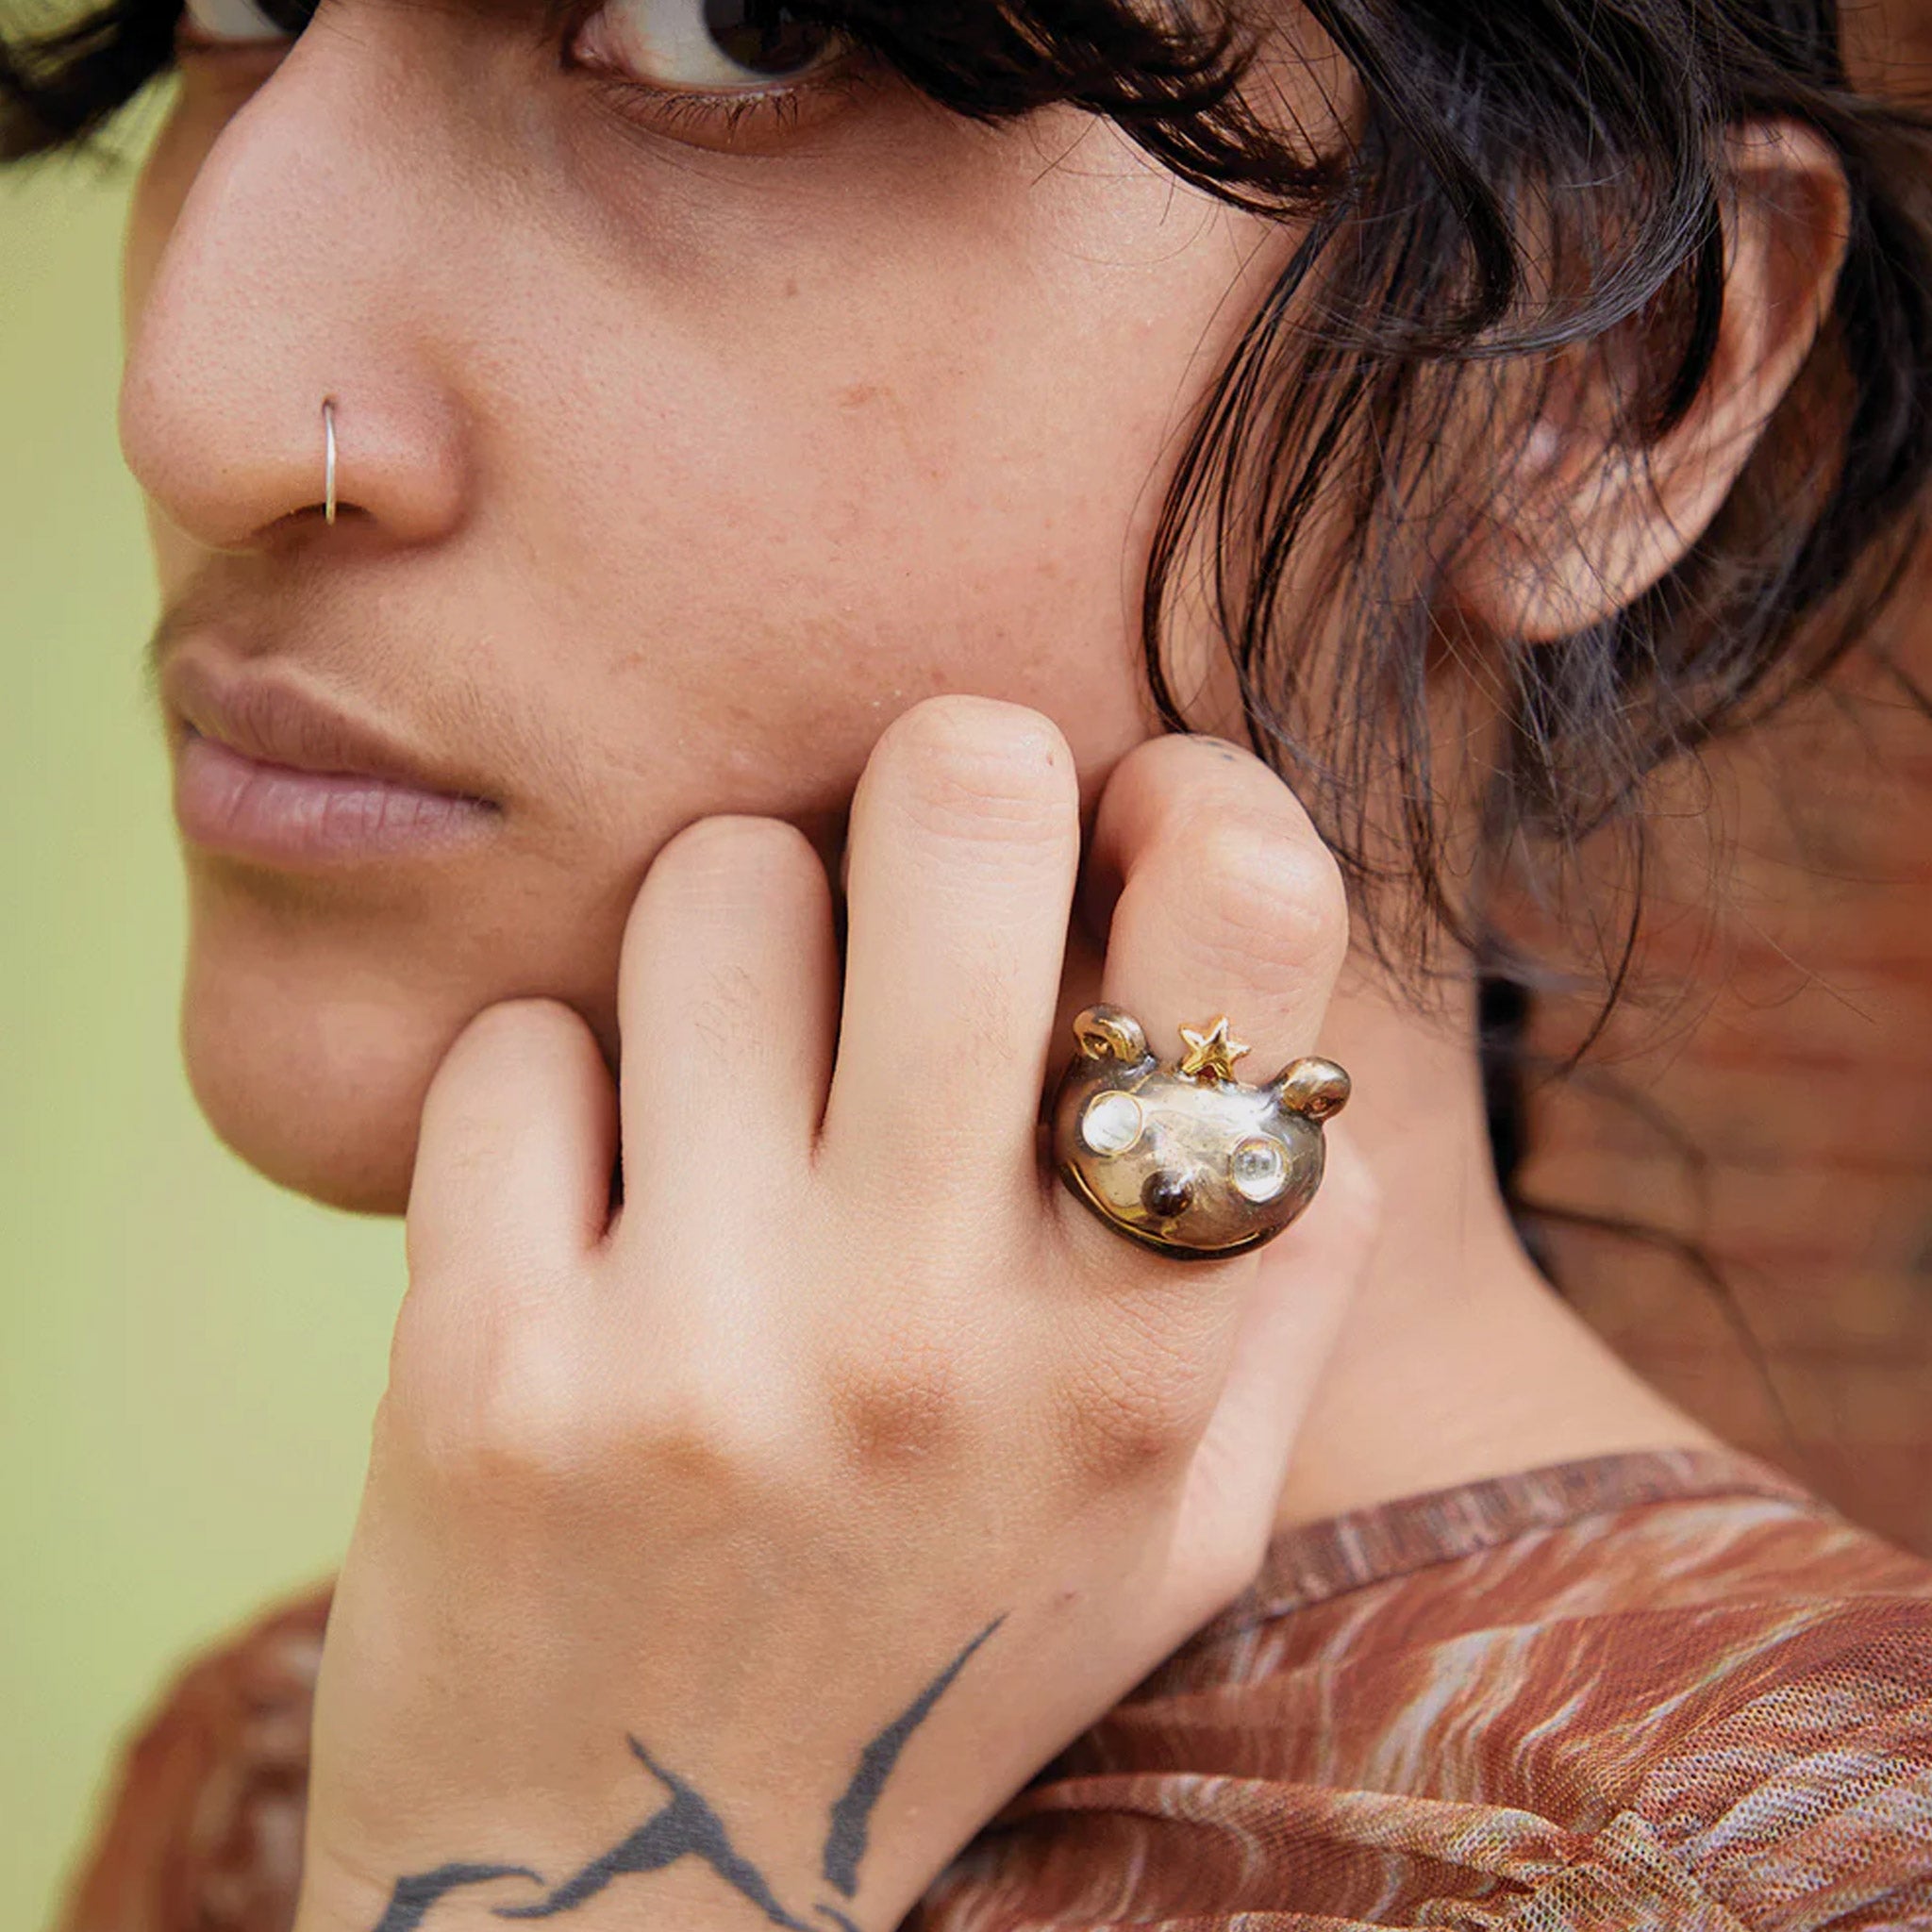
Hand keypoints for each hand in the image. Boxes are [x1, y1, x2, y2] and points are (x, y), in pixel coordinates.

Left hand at [296, 700, 1376, 1931]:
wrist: (638, 1911)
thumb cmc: (928, 1668)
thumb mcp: (1177, 1525)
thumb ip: (1278, 1289)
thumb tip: (1296, 1052)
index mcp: (1148, 1355)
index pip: (1246, 909)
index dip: (1192, 797)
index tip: (1123, 837)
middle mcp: (939, 1330)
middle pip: (957, 806)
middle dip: (947, 781)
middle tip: (915, 871)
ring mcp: (703, 1347)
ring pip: (713, 887)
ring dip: (728, 944)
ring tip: (734, 1082)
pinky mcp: (486, 1371)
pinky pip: (512, 1046)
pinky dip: (549, 1091)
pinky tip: (587, 1212)